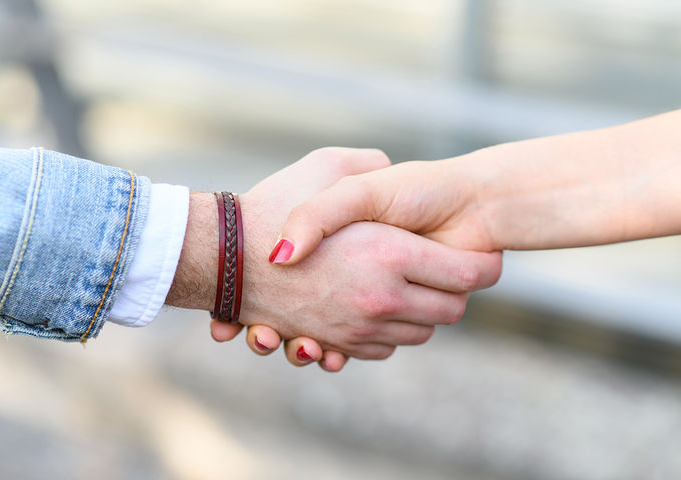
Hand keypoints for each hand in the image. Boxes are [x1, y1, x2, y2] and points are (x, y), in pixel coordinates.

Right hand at [166, 148, 500, 368]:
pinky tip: (385, 305)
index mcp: (389, 254)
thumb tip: (396, 172)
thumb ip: (370, 165)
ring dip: (426, 312)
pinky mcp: (341, 342)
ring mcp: (360, 326)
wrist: (227, 253)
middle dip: (458, 291)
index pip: (472, 274)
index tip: (488, 255)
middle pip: (454, 310)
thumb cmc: (278, 202)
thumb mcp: (327, 167)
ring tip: (417, 285)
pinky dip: (394, 330)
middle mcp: (381, 297)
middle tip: (451, 268)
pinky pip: (388, 346)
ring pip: (423, 331)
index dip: (486, 264)